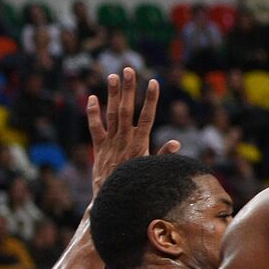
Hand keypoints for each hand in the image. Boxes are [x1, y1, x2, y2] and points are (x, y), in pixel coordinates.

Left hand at [87, 68, 179, 196]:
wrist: (114, 198)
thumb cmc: (138, 184)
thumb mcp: (153, 169)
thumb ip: (164, 155)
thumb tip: (176, 143)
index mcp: (140, 143)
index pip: (147, 116)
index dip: (151, 99)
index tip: (153, 82)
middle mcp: (125, 139)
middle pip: (127, 109)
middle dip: (129, 89)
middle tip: (129, 70)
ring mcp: (110, 142)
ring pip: (112, 114)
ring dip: (113, 95)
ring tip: (113, 76)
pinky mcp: (99, 147)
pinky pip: (95, 127)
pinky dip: (93, 113)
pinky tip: (92, 98)